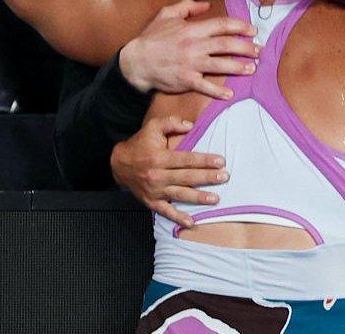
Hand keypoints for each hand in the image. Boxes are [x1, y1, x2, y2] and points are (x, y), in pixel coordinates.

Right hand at [111, 115, 228, 227]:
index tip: (220, 161)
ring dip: (198, 198)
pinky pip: (166, 211)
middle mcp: (157, 175)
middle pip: (187, 177)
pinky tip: (191, 222)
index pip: (186, 159)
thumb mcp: (153, 127)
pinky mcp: (151, 201)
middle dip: (207, 178)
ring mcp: (154, 190)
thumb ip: (172, 123)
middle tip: (224, 177)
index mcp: (159, 157)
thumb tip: (191, 126)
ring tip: (215, 199)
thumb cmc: (140, 143)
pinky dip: (178, 218)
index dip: (204, 160)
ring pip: (180, 195)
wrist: (119, 164)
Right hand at [119, 0, 258, 98]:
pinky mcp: (185, 80)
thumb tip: (207, 4)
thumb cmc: (151, 38)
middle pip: (226, 45)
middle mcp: (194, 45)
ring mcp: (190, 64)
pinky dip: (218, 91)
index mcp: (191, 29)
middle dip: (246, 47)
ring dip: (239, 67)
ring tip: (252, 69)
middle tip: (258, 51)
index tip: (253, 30)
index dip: (240, 26)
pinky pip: (205, 86)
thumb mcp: (166, 15)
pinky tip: (229, 94)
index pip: (222, 25)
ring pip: (220, 64)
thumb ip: (187, 6)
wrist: (135, 62)